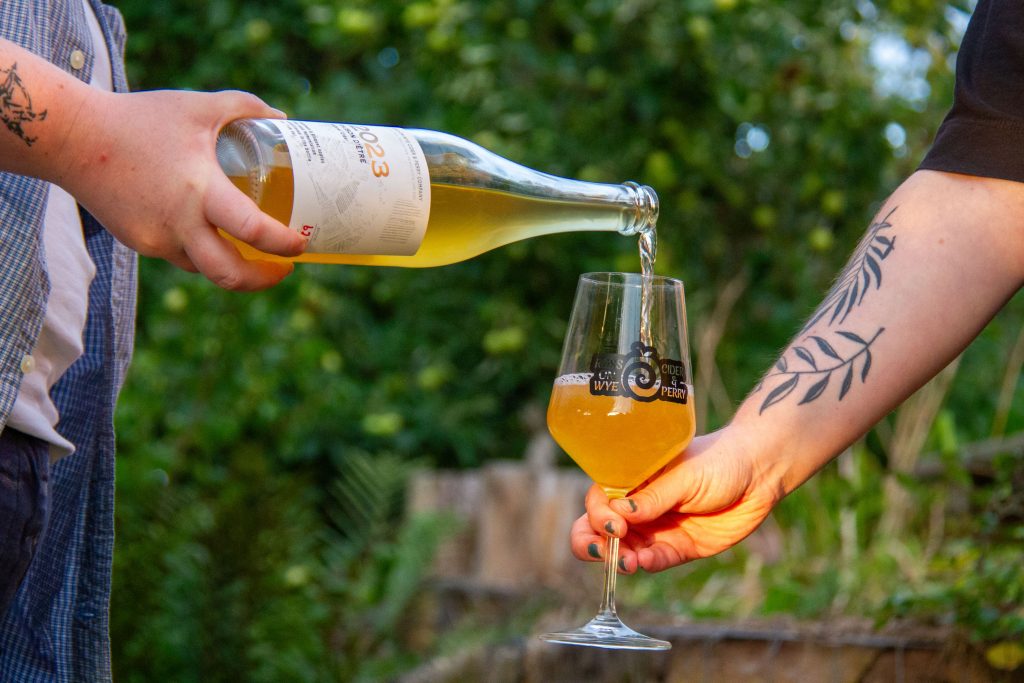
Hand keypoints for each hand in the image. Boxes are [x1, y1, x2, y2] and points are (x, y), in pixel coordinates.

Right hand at [57, 89, 305, 290]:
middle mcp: (178, 224)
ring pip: (204, 268)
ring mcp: (156, 239)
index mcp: (199, 191)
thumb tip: (284, 118)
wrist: (70, 138)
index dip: (283, 244)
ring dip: (233, 267)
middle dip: (264, 280)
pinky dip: (202, 251)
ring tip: (254, 253)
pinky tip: (212, 235)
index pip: (253, 230)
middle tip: (284, 267)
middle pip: (229, 275)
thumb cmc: (139, 118)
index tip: (301, 244)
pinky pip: (180, 255)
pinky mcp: (139, 242)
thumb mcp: (198, 105)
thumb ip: (244, 107)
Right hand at [569, 428, 783, 572]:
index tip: (614, 524)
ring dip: (618, 559)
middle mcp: (638, 504)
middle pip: (598, 527)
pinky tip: (645, 562)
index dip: (598, 514)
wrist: (761, 473)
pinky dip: (646, 564)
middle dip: (591, 541)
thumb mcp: (685, 475)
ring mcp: (656, 527)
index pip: (598, 498)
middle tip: (602, 551)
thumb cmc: (720, 460)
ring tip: (629, 563)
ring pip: (622, 549)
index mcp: (632, 478)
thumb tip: (617, 513)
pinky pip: (654, 560)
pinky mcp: (677, 547)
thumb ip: (653, 497)